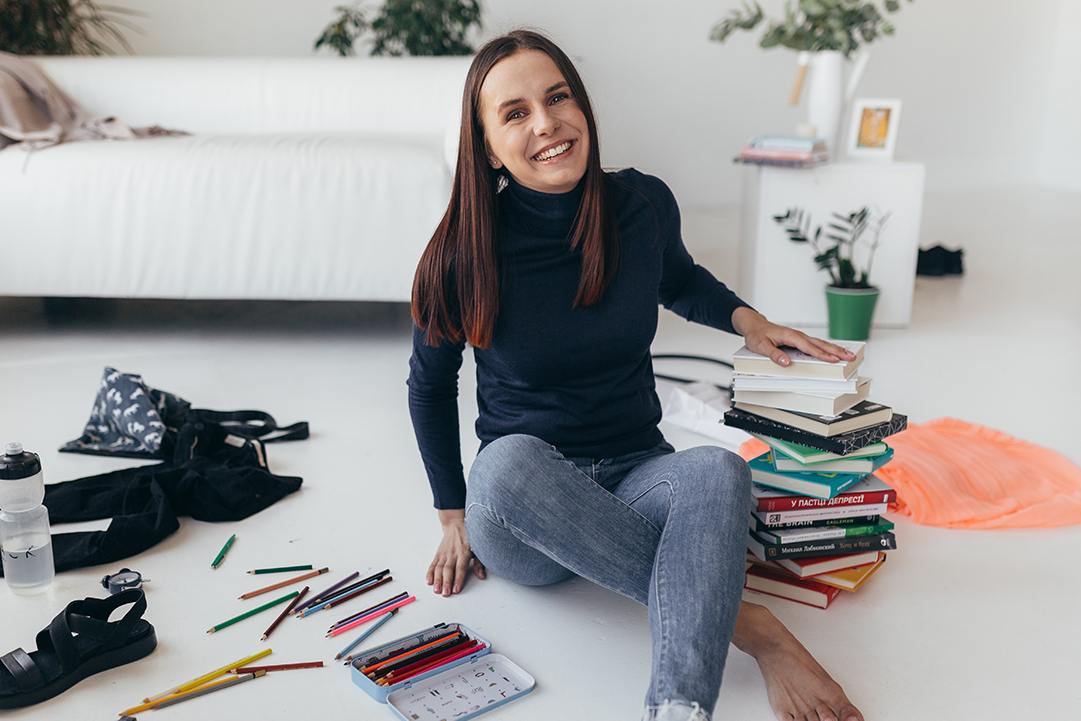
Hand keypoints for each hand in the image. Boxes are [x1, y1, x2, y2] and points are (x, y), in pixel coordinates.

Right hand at [426, 509, 485, 596]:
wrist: (455, 524)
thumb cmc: (469, 537)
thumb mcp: (477, 548)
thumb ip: (479, 563)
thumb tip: (482, 576)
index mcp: (463, 552)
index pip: (460, 568)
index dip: (458, 579)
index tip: (456, 590)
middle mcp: (453, 553)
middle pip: (448, 569)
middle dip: (446, 582)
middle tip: (445, 593)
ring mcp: (444, 553)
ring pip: (439, 568)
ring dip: (437, 580)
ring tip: (436, 590)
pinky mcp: (438, 553)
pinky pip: (433, 564)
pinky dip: (430, 573)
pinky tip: (429, 580)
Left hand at [731, 307, 855, 366]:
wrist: (755, 325)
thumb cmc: (757, 335)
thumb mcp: (760, 346)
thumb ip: (773, 354)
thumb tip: (785, 362)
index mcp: (790, 336)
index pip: (808, 347)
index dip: (821, 354)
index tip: (834, 360)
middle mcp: (797, 335)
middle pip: (820, 344)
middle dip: (836, 351)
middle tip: (851, 357)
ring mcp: (799, 337)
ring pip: (820, 343)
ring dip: (835, 349)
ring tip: (849, 354)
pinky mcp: (799, 340)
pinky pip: (816, 344)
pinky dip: (827, 348)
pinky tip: (835, 352)